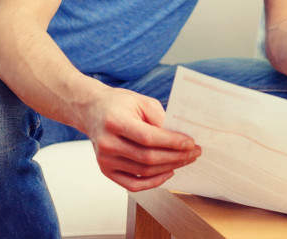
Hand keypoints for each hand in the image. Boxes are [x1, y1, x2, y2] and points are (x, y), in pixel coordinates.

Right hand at [86, 87, 200, 191]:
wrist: (92, 110)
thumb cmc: (119, 104)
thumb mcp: (141, 101)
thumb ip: (160, 118)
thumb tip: (180, 138)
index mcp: (115, 121)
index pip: (147, 137)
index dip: (171, 142)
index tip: (191, 143)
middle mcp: (107, 143)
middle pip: (147, 158)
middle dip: (176, 157)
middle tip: (194, 152)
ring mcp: (105, 160)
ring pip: (144, 171)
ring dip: (169, 167)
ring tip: (185, 160)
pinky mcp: (106, 170)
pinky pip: (133, 185)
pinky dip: (153, 182)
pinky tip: (168, 172)